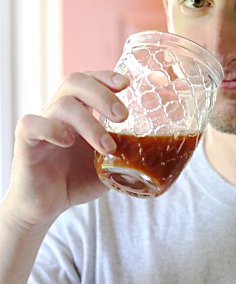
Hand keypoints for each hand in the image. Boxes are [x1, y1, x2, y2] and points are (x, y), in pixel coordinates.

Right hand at [3, 70, 129, 229]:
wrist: (46, 206)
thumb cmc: (76, 180)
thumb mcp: (110, 165)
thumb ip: (128, 154)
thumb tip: (161, 153)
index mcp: (79, 111)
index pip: (89, 79)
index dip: (106, 76)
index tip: (127, 84)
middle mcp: (59, 112)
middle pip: (75, 81)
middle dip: (102, 94)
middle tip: (123, 116)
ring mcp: (42, 124)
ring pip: (62, 104)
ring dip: (90, 123)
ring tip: (107, 147)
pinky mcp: (26, 142)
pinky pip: (32, 124)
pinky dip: (52, 128)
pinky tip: (68, 141)